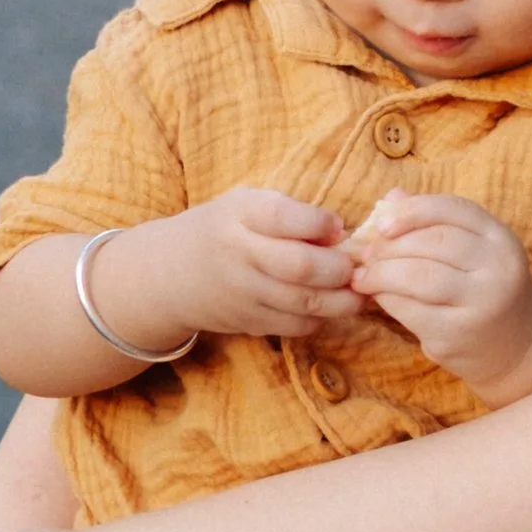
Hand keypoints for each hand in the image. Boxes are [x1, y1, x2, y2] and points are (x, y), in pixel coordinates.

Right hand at [172, 187, 364, 337]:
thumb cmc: (225, 230)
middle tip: (357, 265)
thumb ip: (288, 213)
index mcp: (239, 215)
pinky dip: (320, 318)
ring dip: (341, 300)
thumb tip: (343, 234)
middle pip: (299, 266)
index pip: (282, 217)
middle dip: (339, 267)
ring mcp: (243, 293)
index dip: (318, 223)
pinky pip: (294, 325)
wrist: (172, 273)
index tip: (339, 227)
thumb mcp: (245, 205)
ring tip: (359, 292)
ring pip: (303, 302)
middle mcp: (239, 254)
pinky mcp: (248, 322)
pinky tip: (332, 307)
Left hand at [346, 194, 531, 391]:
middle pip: (433, 242)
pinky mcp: (459, 335)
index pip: (453, 209)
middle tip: (364, 252)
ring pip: (419, 277)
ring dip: (381, 273)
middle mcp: (498, 268)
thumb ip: (435, 222)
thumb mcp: (474, 251)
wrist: (517, 347)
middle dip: (390, 245)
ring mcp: (481, 303)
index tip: (381, 223)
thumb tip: (390, 198)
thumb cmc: (485, 289)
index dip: (412, 211)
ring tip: (362, 276)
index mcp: (501, 238)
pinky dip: (387, 300)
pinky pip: (411, 310)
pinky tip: (376, 297)